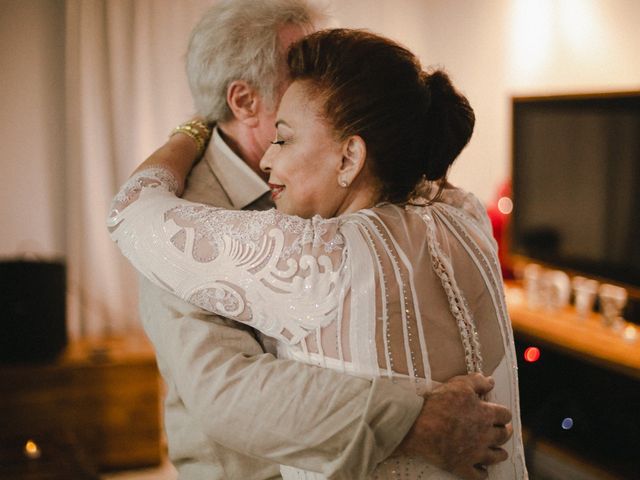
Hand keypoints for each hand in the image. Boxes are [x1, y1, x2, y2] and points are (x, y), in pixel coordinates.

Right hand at [397, 373, 512, 479]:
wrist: (417, 425)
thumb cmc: (438, 403)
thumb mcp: (459, 384)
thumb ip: (477, 381)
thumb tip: (491, 381)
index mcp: (485, 414)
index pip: (505, 415)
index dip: (504, 414)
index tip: (501, 415)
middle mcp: (484, 435)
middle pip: (503, 436)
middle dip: (505, 432)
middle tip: (505, 431)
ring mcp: (474, 453)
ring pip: (496, 456)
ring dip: (499, 454)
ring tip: (500, 452)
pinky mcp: (462, 466)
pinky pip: (479, 475)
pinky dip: (483, 473)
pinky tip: (483, 470)